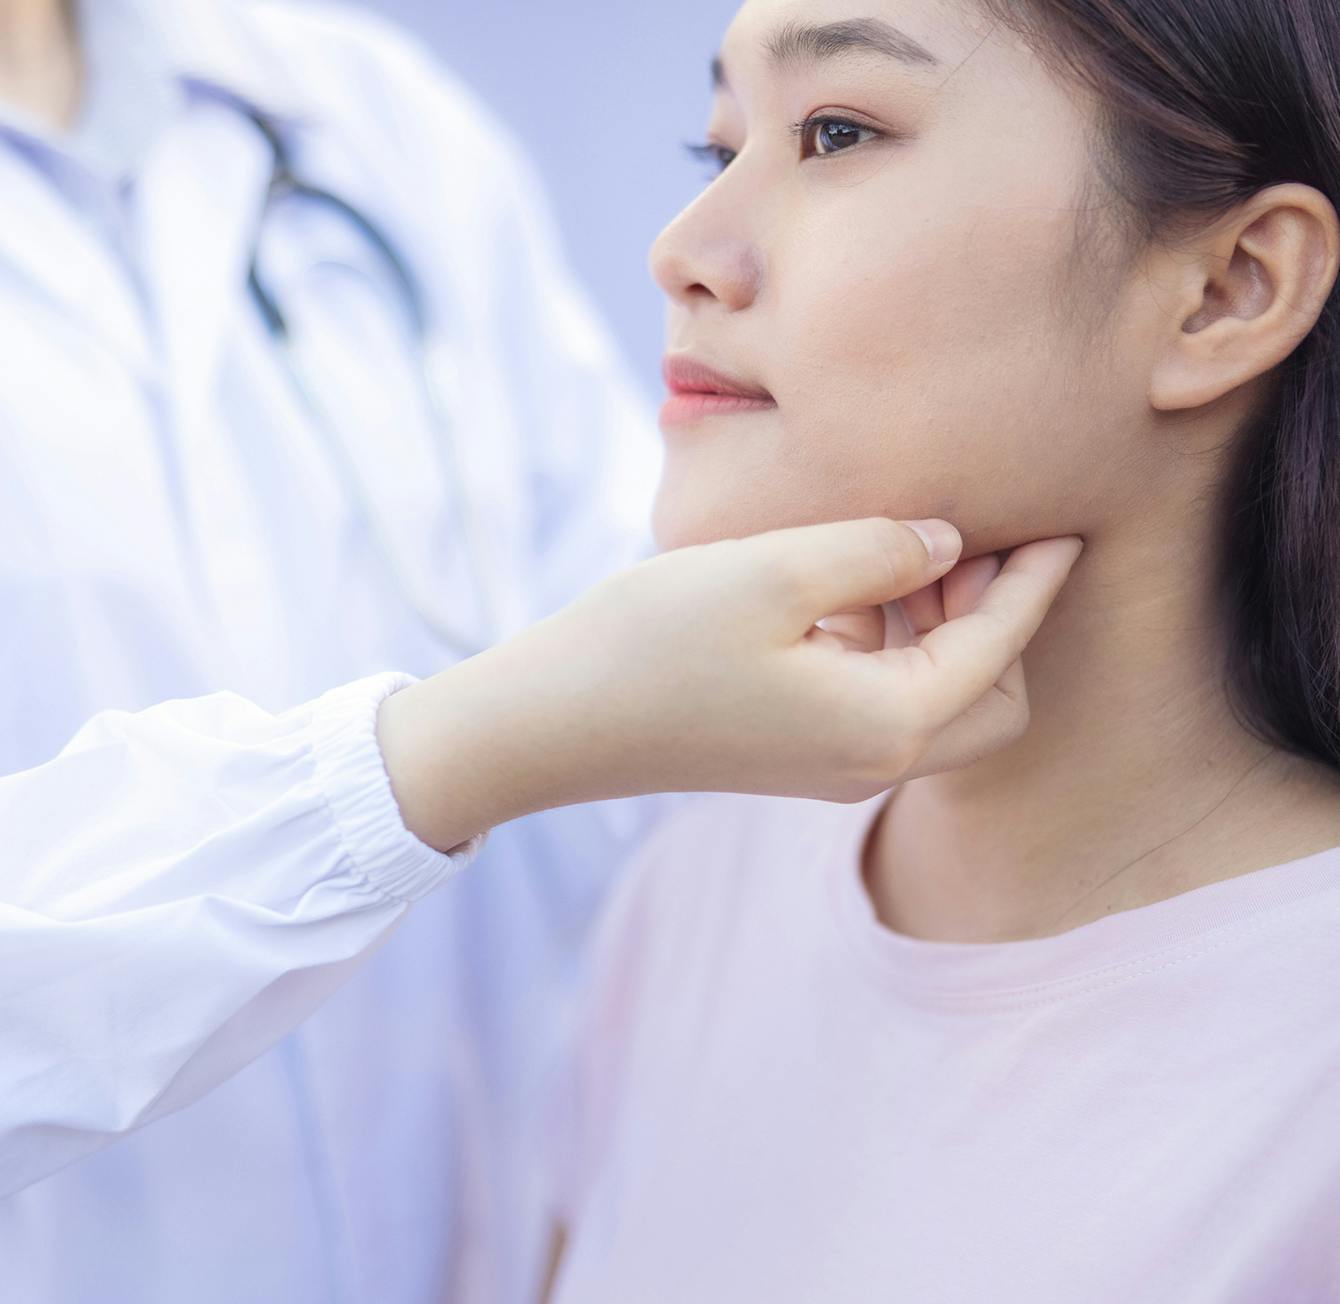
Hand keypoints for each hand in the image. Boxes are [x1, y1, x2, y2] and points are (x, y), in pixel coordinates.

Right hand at [377, 518, 1083, 851]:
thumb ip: (879, 548)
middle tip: (967, 539)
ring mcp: (833, 768)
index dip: (1035, 580)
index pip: (999, 647)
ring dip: (944, 631)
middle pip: (994, 701)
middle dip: (1000, 620)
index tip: (1067, 520)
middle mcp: (874, 763)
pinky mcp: (797, 756)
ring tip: (905, 550)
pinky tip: (848, 587)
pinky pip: (884, 705)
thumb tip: (945, 540)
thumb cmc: (653, 642)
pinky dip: (893, 648)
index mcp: (886, 724)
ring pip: (939, 703)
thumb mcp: (774, 568)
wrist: (552, 725)